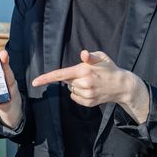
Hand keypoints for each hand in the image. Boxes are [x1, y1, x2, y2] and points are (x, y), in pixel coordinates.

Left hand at [32, 50, 148, 121]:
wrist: (122, 86)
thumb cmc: (109, 68)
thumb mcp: (101, 57)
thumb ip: (90, 55)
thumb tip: (83, 54)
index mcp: (83, 70)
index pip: (60, 75)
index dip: (46, 78)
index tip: (34, 82)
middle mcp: (84, 83)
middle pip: (66, 81)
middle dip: (72, 78)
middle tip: (87, 75)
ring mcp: (87, 95)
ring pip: (71, 90)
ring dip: (77, 86)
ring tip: (91, 82)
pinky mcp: (89, 103)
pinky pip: (75, 97)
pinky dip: (79, 94)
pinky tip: (91, 90)